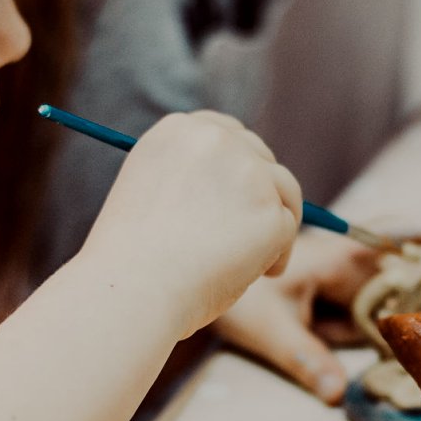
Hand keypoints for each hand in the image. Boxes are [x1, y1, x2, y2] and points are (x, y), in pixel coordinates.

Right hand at [76, 112, 302, 339]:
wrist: (133, 289)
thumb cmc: (132, 259)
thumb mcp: (150, 194)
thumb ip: (188, 177)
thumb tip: (237, 189)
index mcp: (177, 130)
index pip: (226, 133)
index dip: (238, 166)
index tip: (238, 195)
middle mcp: (214, 139)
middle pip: (261, 157)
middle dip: (261, 193)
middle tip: (246, 234)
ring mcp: (247, 172)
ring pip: (283, 191)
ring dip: (275, 221)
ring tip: (253, 261)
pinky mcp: (269, 210)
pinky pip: (287, 229)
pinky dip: (277, 255)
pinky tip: (255, 276)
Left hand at [213, 228, 420, 404]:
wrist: (215, 300)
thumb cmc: (243, 300)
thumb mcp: (270, 329)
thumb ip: (305, 359)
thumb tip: (338, 396)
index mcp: (334, 257)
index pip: (385, 235)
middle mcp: (350, 270)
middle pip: (403, 282)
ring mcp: (351, 292)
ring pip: (393, 311)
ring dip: (398, 332)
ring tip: (369, 348)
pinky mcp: (348, 314)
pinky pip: (376, 329)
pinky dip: (382, 344)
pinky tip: (370, 356)